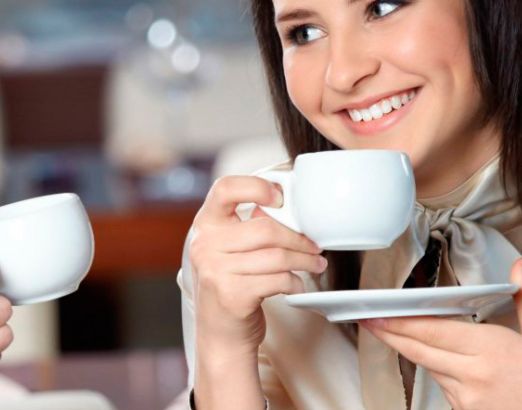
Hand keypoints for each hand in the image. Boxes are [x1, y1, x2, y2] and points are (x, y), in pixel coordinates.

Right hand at [190, 175, 325, 409]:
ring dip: (304, 261)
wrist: (219, 334)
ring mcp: (216, 270)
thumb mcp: (229, 250)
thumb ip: (248, 227)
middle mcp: (206, 244)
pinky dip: (294, 282)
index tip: (279, 197)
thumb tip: (290, 211)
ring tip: (315, 264)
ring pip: (277, 256)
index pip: (225, 188)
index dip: (256, 186)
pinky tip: (295, 284)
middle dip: (299, 238)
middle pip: (265, 228)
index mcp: (206, 224)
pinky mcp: (232, 295)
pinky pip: (278, 280)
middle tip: (314, 245)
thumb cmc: (231, 284)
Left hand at [360, 258, 521, 409]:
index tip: (376, 313)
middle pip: (420, 351)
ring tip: (392, 334)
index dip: (399, 322)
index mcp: (492, 349)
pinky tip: (436, 362)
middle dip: (390, 335)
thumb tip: (520, 266)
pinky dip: (439, 374)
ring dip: (414, 352)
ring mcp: (469, 400)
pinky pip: (445, 390)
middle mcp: (474, 375)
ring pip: (430, 369)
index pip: (432, 331)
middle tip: (367, 320)